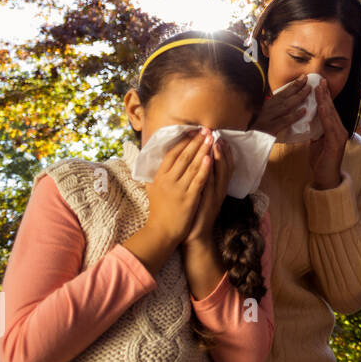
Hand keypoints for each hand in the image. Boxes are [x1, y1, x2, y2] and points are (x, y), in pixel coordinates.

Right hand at [131, 128, 214, 271]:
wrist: (162, 232)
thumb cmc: (158, 211)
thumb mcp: (151, 190)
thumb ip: (152, 176)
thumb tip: (149, 162)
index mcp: (159, 177)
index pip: (171, 154)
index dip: (183, 142)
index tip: (192, 132)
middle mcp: (167, 181)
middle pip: (183, 156)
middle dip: (196, 141)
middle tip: (206, 129)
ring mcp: (178, 189)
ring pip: (192, 166)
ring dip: (203, 150)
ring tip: (211, 138)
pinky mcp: (188, 199)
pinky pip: (198, 180)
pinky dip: (204, 168)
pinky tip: (210, 158)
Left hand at [186, 135, 232, 245]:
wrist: (194, 236)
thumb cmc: (194, 214)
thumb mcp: (198, 194)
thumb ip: (199, 181)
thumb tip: (196, 164)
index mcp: (216, 187)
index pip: (223, 165)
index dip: (222, 151)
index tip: (217, 136)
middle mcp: (219, 190)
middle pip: (224, 166)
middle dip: (221, 150)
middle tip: (217, 134)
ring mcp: (214, 196)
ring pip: (219, 173)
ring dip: (219, 157)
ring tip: (216, 142)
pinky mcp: (207, 202)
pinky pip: (210, 183)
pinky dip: (209, 171)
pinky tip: (208, 160)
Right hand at [254, 75, 310, 136]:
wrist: (247, 139)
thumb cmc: (256, 127)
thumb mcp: (263, 114)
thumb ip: (273, 107)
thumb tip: (288, 100)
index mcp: (267, 105)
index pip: (282, 92)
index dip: (292, 85)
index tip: (302, 77)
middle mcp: (268, 108)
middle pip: (285, 96)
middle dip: (297, 86)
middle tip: (307, 79)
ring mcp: (269, 118)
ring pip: (286, 105)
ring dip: (298, 97)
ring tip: (308, 90)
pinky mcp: (271, 128)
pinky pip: (285, 120)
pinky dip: (295, 115)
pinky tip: (304, 111)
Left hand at [309, 77, 349, 189]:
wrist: (326, 178)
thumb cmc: (321, 161)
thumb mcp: (317, 143)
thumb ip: (316, 131)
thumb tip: (309, 120)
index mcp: (336, 130)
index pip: (330, 111)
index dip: (325, 97)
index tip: (320, 85)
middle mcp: (341, 130)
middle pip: (332, 109)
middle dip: (325, 94)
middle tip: (320, 81)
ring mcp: (340, 136)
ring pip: (331, 115)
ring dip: (325, 101)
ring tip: (320, 89)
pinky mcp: (336, 143)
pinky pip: (329, 126)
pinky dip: (325, 115)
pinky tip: (320, 107)